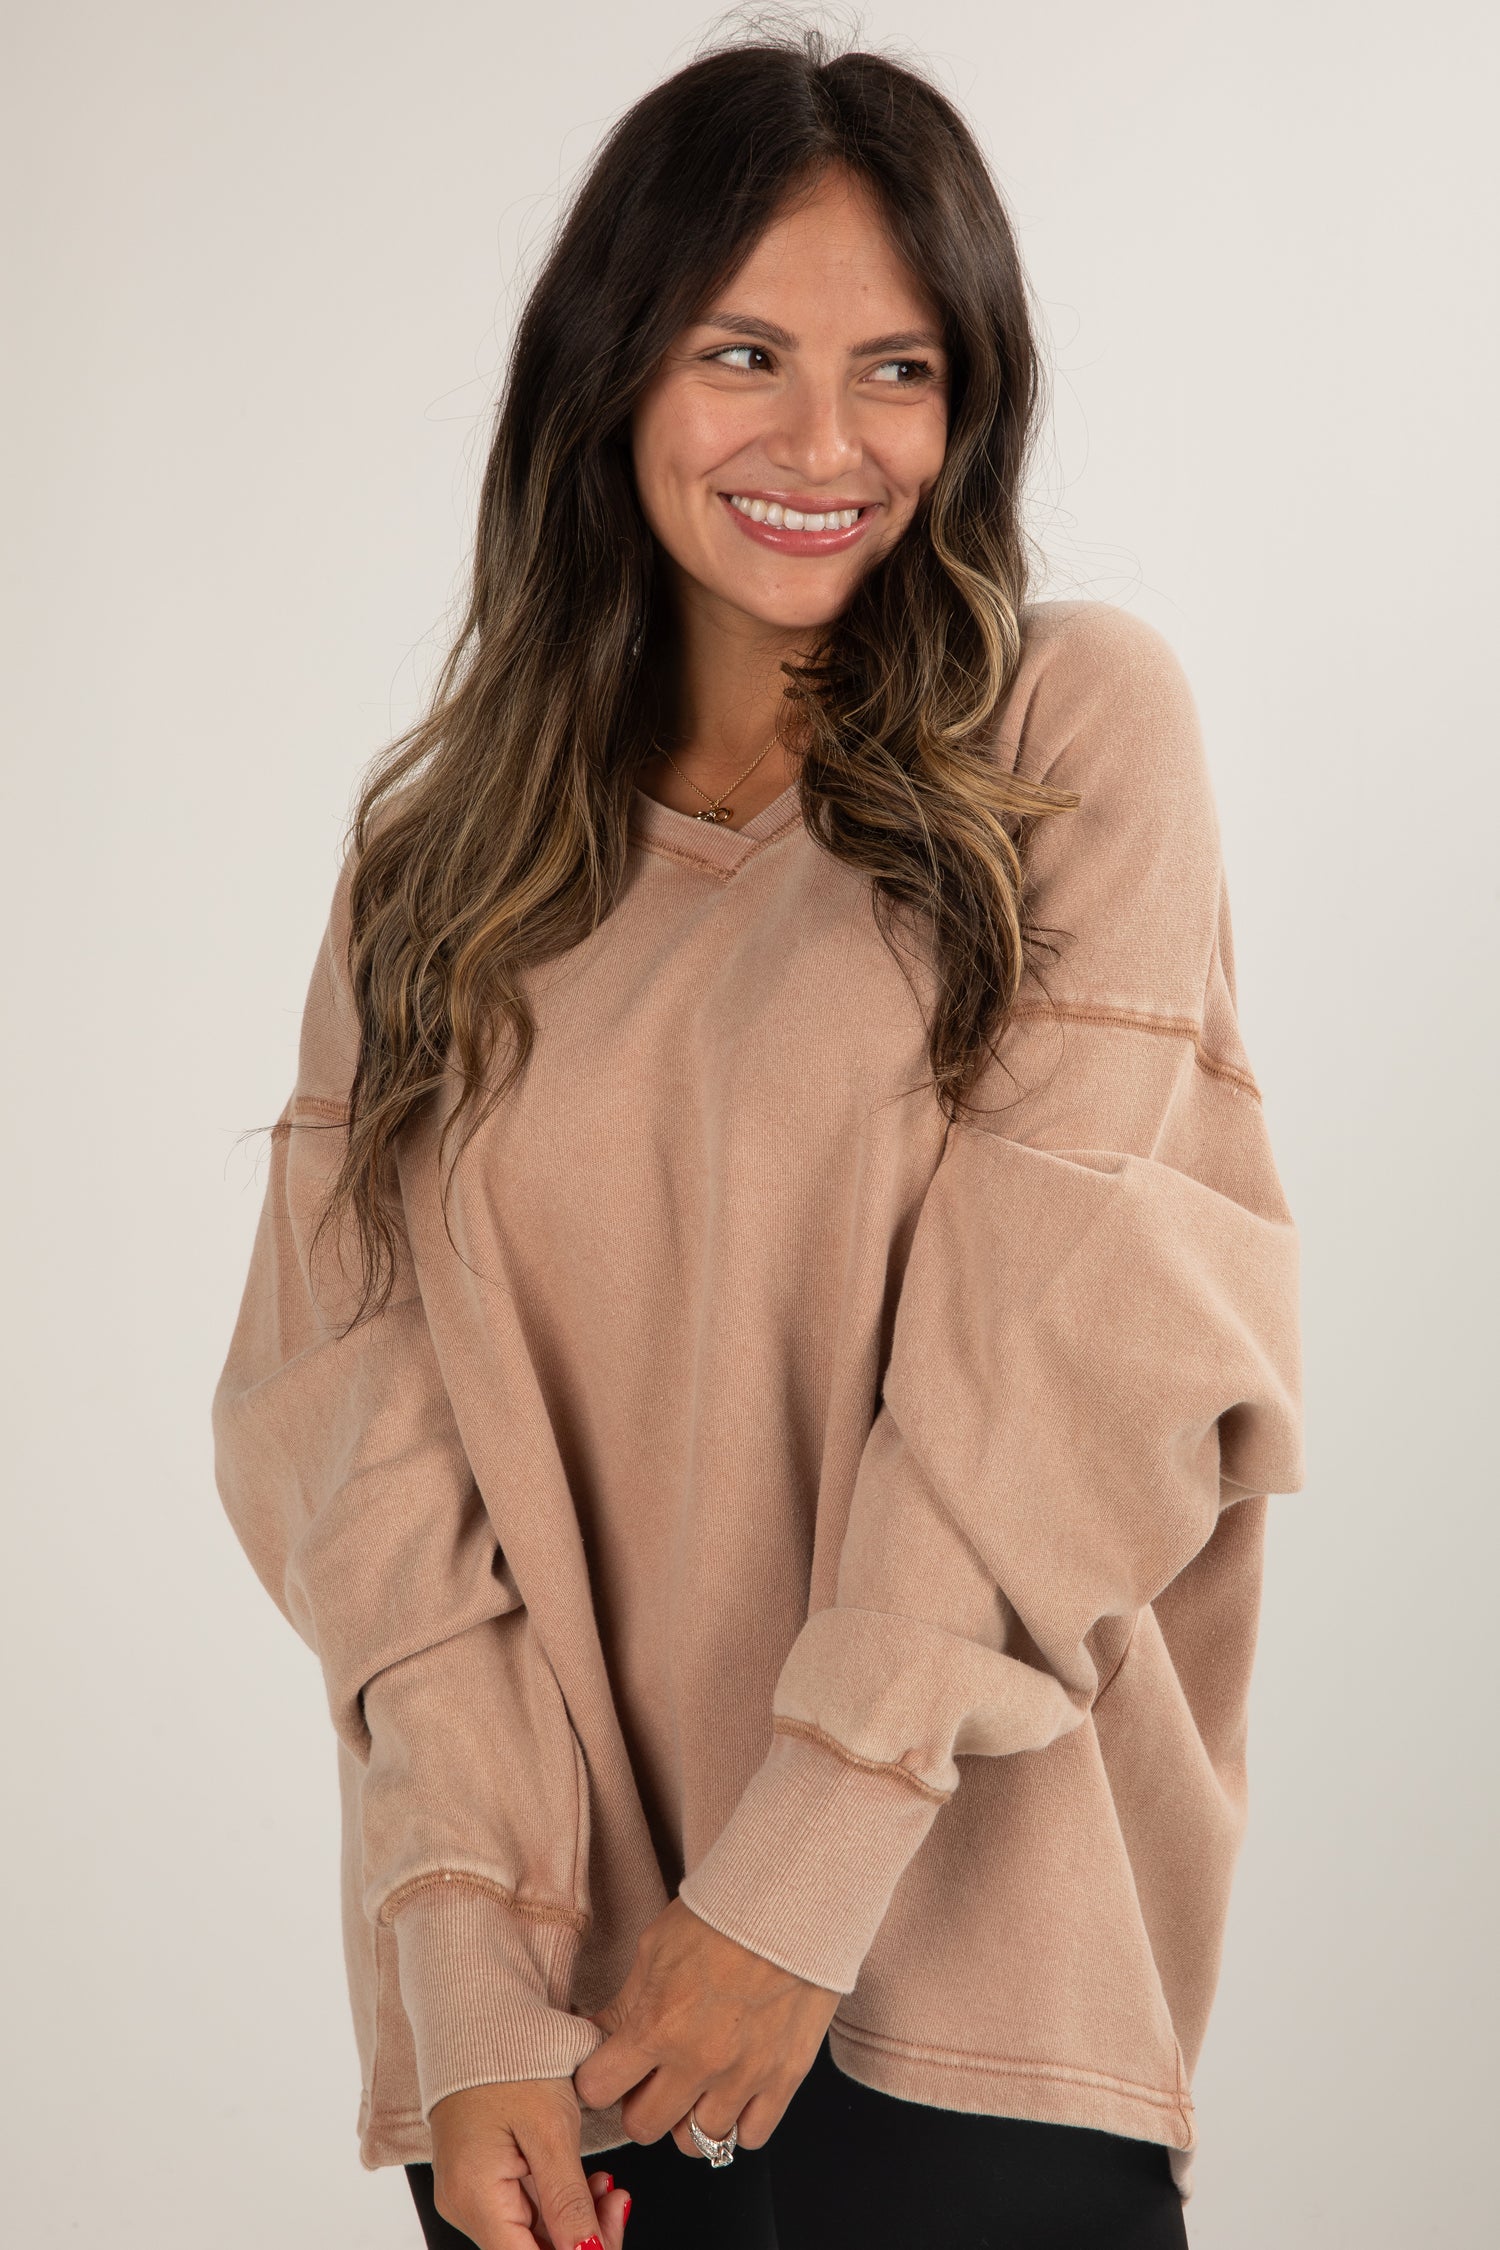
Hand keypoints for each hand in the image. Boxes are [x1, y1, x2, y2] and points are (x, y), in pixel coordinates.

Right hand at [427, 2074, 630, 2249]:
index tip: (611, 2239)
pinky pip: (525, 2212)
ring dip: (576, 2222)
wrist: (480, 2017)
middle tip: (618, 2205)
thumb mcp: (551, 2128)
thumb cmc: (511, 2058)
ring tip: (608, 2188)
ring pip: (531, 2237)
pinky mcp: (483, 2180)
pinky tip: (586, 2183)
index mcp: (474, 2196)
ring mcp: (471, 2194)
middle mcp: (464, 2204)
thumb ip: (568, 2200)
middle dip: (582, 2241)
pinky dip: (560, 2203)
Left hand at [572, 1897, 840, 2154]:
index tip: (607, 2067)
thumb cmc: (720, 1915)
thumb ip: (626, 2003)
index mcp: (656, 2025)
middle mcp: (697, 2062)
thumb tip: (597, 2036)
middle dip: (639, 2103)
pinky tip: (734, 2091)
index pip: (598, 2089)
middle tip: (650, 2079)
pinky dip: (738, 2122)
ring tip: (695, 2085)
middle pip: (644, 2126)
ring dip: (689, 2116)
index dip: (597, 2077)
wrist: (792, 1902)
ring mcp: (744, 2076)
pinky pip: (751, 2136)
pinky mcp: (784, 2078)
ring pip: (697, 2140)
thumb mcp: (655, 1948)